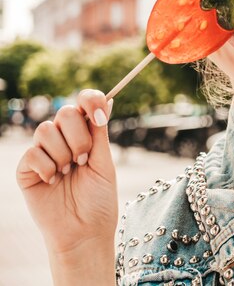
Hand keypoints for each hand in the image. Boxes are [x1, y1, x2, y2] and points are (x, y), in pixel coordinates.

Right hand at [16, 90, 118, 257]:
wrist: (84, 231)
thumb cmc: (98, 200)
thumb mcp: (105, 163)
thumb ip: (100, 132)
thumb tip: (108, 100)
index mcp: (86, 134)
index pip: (84, 102)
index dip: (90, 100)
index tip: (99, 116)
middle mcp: (64, 139)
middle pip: (65, 113)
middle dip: (79, 138)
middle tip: (84, 161)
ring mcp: (44, 153)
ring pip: (47, 130)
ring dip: (63, 154)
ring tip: (69, 173)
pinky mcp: (27, 169)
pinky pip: (33, 153)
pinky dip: (47, 168)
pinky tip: (53, 182)